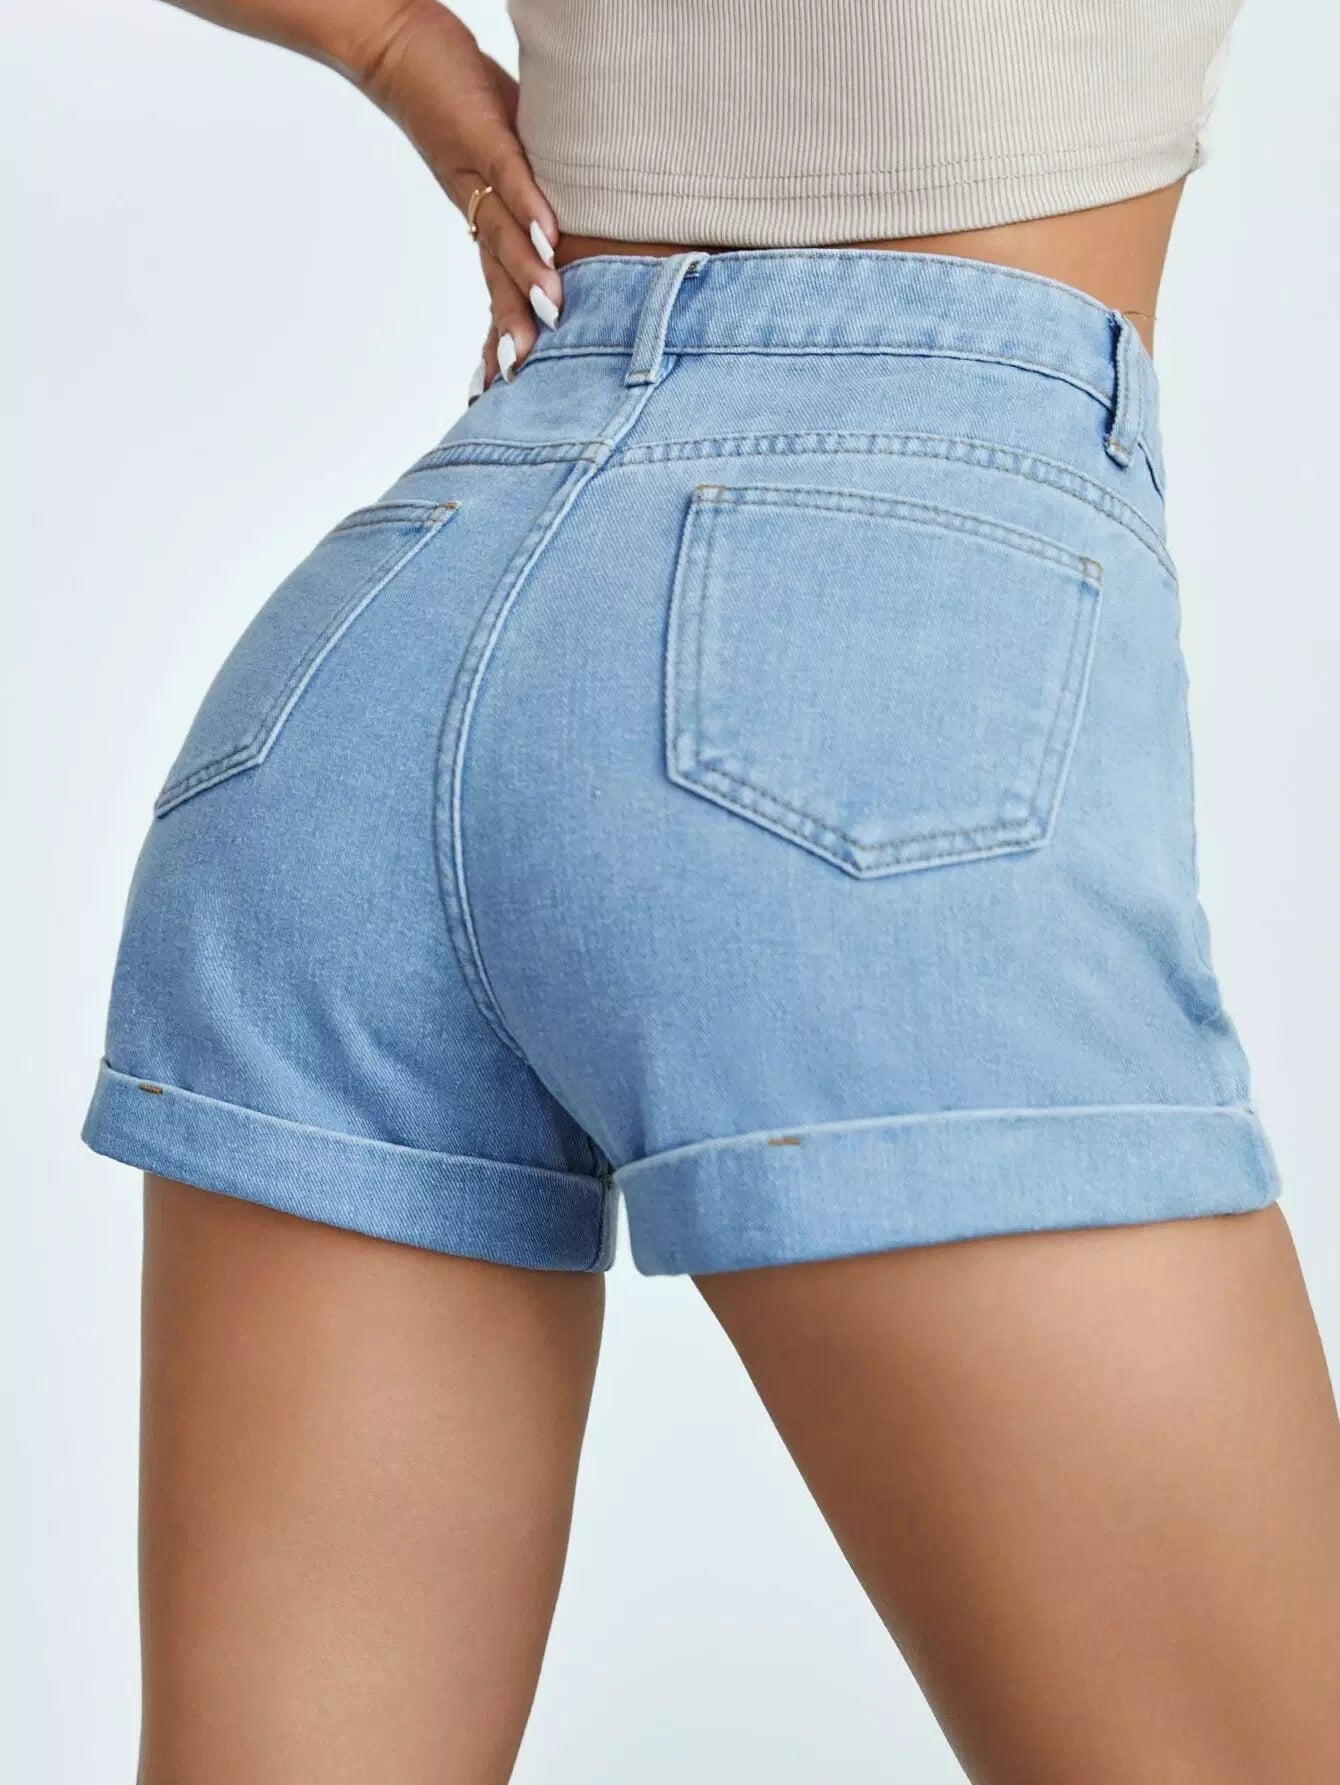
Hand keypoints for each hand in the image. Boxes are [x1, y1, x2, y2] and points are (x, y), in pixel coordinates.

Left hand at [354, 0, 562, 395]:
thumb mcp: (505, 155)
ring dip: (527, 278)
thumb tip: (567, 231)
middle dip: (511, 327)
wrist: (396, 42)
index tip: (508, 384)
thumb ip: (531, 193)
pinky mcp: (484, 133)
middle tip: (521, 377)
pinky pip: (510, 178)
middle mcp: (476, 207)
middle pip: (497, 278)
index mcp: (484, 218)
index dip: (506, 332)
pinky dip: (531, 209)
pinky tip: (550, 240)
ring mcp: (478, 173)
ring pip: (504, 236)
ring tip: (552, 317)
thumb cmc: (455, 98)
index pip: (498, 287)